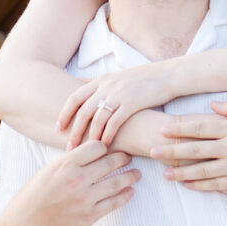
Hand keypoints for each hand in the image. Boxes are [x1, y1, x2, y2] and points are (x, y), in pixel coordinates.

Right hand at [0, 141, 138, 225]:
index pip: (97, 147)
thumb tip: (95, 150)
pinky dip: (125, 195)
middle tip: (129, 157)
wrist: (28, 222)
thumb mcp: (50, 169)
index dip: (104, 147)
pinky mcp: (90, 215)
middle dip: (123, 158)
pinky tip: (130, 191)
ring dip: (130, 176)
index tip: (107, 150)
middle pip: (110, 162)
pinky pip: (114, 202)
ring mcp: (85, 198)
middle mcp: (78, 179)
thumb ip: (72, 160)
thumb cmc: (37, 192)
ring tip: (137, 174)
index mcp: (66, 164)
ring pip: (117, 182)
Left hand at [58, 62, 175, 147]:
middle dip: (74, 131)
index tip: (58, 128)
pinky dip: (108, 135)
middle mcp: (106, 86)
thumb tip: (80, 83)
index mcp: (101, 80)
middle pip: (82, 111)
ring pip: (97, 118)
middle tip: (69, 147)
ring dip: (90, 136)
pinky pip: (114, 122)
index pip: (74, 97)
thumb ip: (99, 82)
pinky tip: (106, 146)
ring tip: (86, 150)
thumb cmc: (144, 78)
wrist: (168, 75)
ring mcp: (119, 94)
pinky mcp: (131, 103)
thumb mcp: (117, 76)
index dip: (64, 113)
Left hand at [151, 101, 226, 193]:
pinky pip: (216, 185)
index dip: (179, 129)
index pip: (200, 127)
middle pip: (195, 150)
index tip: (162, 130)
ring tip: (165, 174)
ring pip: (202, 171)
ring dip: (181, 173)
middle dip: (172, 151)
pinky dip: (200, 185)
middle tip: (152, 152)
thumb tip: (212, 106)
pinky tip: (187, 185)